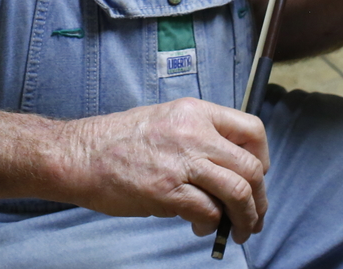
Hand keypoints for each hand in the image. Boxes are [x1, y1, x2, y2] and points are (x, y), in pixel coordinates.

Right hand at [57, 97, 269, 241]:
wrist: (80, 155)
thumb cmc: (118, 141)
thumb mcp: (165, 120)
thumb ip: (199, 135)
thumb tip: (228, 166)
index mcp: (195, 112)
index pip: (252, 130)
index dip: (263, 159)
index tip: (258, 177)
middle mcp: (194, 133)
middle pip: (251, 167)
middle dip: (260, 198)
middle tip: (255, 215)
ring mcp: (181, 162)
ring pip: (238, 192)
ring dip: (246, 218)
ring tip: (240, 230)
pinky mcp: (168, 190)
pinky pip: (209, 212)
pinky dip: (211, 225)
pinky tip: (201, 228)